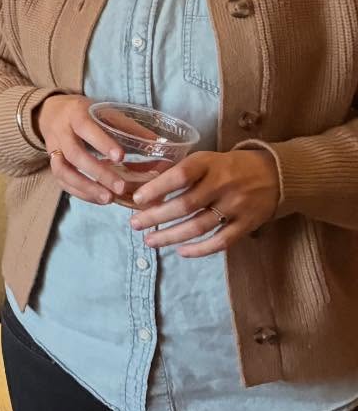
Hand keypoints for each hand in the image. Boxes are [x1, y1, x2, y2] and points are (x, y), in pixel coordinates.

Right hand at [35, 94, 129, 205]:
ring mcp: (53, 149)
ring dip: (85, 187)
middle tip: (120, 187)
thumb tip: (158, 144)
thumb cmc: (85, 113)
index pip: (86, 128)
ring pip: (63, 170)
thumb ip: (127, 127)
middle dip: (98, 172)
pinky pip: (61, 181)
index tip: (121, 157)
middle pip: (75, 154)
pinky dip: (80, 192)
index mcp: (76, 114)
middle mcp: (61, 132)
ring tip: (108, 199)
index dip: (102, 143)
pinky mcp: (52, 164)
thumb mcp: (103, 112)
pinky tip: (98, 199)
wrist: (50, 112)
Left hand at [129, 148, 279, 256]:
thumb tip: (147, 189)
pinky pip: (221, 241)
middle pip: (186, 204)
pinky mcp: (247, 224)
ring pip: (199, 226)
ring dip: (171, 235)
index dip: (157, 188)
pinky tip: (181, 251)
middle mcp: (222, 184)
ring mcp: (236, 206)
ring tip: (150, 240)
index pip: (180, 176)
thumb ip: (182, 172)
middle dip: (156, 216)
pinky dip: (200, 249)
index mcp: (208, 163)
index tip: (137, 199)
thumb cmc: (229, 166)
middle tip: (135, 224)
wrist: (275, 174)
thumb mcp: (206, 159)